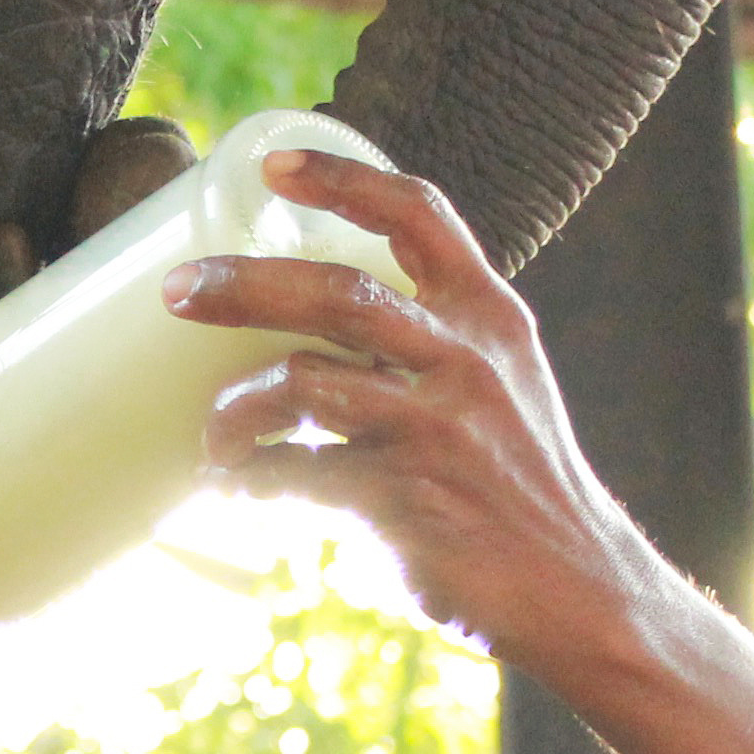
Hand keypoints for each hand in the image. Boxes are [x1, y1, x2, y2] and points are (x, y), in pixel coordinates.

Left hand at [172, 150, 710, 687]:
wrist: (577, 590)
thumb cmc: (522, 483)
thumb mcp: (503, 384)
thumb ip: (432, 345)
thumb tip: (320, 332)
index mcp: (489, 317)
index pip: (419, 214)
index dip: (342, 178)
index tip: (272, 163)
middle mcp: (465, 360)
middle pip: (337, 293)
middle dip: (243, 286)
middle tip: (176, 291)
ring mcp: (435, 429)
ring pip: (303, 383)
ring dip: (238, 409)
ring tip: (213, 436)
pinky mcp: (404, 499)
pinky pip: (298, 475)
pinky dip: (256, 480)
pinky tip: (242, 488)